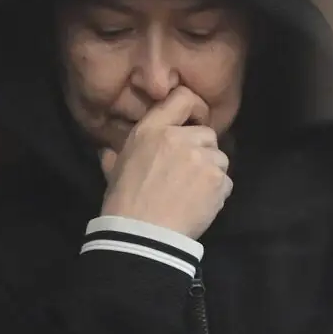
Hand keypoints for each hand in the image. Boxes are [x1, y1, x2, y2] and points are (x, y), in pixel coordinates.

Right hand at [99, 87, 232, 239]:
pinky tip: (200, 204)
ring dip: (211, 172)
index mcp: (152, 129)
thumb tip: (106, 151)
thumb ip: (115, 154)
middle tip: (188, 173)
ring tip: (193, 192)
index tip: (194, 122)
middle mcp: (179, 137)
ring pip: (220, 158)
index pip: (183, 97)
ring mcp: (201, 158)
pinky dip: (217, 192)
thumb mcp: (114, 170)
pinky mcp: (217, 180)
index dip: (195, 109)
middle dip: (202, 150)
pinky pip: (226, 181)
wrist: (143, 235)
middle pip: (207, 133)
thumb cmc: (124, 203)